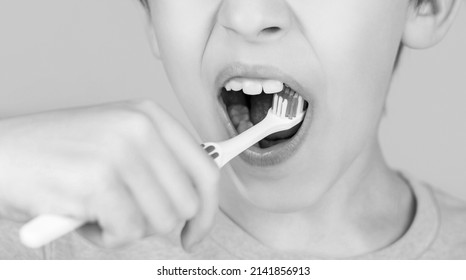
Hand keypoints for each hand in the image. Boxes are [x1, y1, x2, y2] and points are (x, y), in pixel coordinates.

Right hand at [0, 100, 218, 249]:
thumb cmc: (57, 157)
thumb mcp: (116, 143)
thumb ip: (156, 165)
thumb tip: (195, 201)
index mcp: (150, 116)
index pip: (205, 168)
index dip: (208, 208)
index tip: (196, 231)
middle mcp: (140, 128)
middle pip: (187, 202)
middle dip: (158, 222)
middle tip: (125, 216)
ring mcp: (119, 152)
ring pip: (160, 220)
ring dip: (128, 229)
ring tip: (99, 210)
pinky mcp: (98, 180)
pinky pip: (127, 232)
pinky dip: (106, 237)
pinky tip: (83, 217)